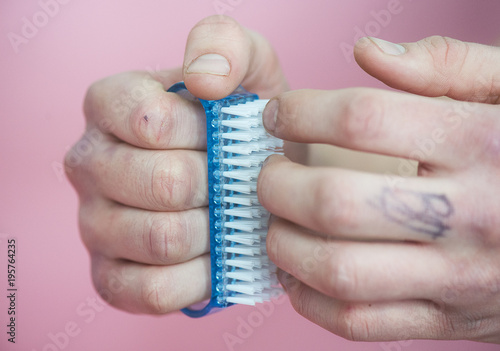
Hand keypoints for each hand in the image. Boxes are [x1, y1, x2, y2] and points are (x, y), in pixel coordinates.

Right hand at [65, 15, 287, 313]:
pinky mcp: (108, 276)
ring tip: (227, 218)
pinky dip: (198, 278)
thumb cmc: (245, 125)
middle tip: (235, 184)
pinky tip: (213, 258)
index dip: (207, 135)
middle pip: (164, 183)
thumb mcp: (248, 67)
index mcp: (109, 104)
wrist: (256, 182)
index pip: (153, 121)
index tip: (227, 137)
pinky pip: (152, 290)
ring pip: (162, 238)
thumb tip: (206, 79)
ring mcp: (92, 224)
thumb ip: (225, 47)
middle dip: (219, 186)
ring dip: (214, 231)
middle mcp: (88, 163)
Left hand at [258, 36, 499, 342]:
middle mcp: (468, 215)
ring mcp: (458, 277)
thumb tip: (368, 54)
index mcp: (481, 143)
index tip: (277, 114)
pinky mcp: (448, 320)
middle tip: (265, 173)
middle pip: (335, 203)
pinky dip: (309, 301)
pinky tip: (296, 273)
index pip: (361, 120)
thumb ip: (449, 64)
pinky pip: (359, 322)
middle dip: (276, 185)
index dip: (299, 112)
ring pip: (339, 271)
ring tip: (273, 221)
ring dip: (283, 245)